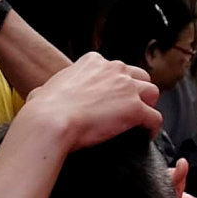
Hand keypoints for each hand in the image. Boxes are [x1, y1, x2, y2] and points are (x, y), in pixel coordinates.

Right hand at [21, 53, 163, 150]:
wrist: (49, 122)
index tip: (113, 97)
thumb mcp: (46, 87)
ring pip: (152, 93)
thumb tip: (41, 94)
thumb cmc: (43, 108)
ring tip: (141, 121)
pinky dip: (152, 127)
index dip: (117, 84)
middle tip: (131, 108)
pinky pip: (155, 118)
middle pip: (139, 77)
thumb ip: (54, 87)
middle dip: (138, 91)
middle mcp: (114, 69)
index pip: (117, 68)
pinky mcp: (135, 109)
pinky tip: (147, 135)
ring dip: (148, 106)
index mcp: (93, 61)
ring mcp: (127, 88)